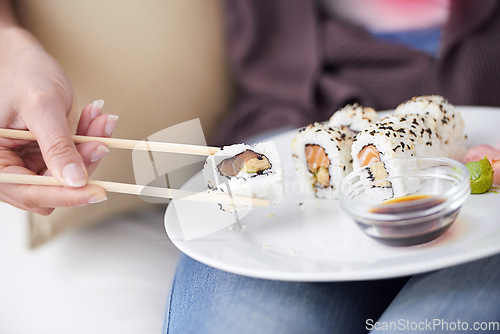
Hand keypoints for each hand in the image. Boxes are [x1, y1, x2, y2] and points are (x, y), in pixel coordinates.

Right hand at [0, 27, 117, 214]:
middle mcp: (9, 168)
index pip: (30, 193)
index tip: (98, 192)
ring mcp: (28, 163)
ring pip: (70, 174)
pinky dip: (88, 140)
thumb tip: (75, 181)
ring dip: (89, 150)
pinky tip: (95, 118)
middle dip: (82, 166)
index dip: (66, 195)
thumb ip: (57, 146)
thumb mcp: (42, 108)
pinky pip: (76, 158)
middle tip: (102, 143)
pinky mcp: (46, 156)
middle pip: (53, 188)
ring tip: (100, 121)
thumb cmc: (23, 75)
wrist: (26, 59)